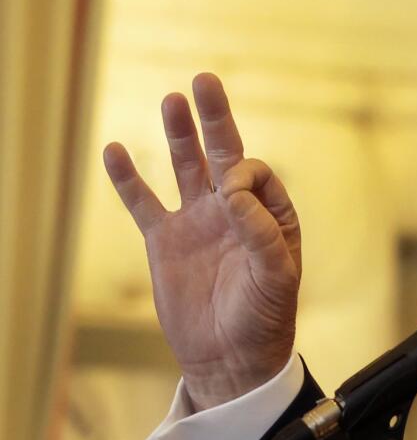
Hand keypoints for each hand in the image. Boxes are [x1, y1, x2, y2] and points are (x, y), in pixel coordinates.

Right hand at [103, 74, 301, 409]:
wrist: (231, 359)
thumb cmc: (266, 319)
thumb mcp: (277, 277)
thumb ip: (260, 232)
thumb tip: (232, 191)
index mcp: (269, 214)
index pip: (253, 172)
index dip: (241, 174)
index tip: (229, 199)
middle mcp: (234, 211)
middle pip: (222, 153)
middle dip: (215, 118)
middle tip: (205, 80)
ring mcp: (197, 223)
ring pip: (185, 168)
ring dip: (179, 134)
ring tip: (172, 100)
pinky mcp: (165, 242)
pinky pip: (144, 204)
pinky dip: (129, 179)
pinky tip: (116, 151)